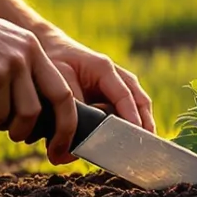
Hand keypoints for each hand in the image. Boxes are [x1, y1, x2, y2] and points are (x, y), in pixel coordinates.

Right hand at [0, 0, 79, 157]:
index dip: (65, 125)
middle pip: (32, 113)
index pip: (62, 94)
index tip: (61, 144)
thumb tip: (38, 112)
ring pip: (2, 117)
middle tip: (13, 134)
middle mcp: (20, 58)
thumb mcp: (5, 41)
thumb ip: (25, 68)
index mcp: (31, 49)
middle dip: (22, 131)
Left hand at [33, 28, 152, 157]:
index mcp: (104, 69)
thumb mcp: (58, 81)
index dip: (131, 118)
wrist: (50, 46)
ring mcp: (117, 84)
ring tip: (141, 149)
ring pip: (138, 106)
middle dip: (144, 125)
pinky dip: (130, 124)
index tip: (135, 138)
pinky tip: (127, 143)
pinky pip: (128, 109)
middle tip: (146, 148)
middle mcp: (117, 76)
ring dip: (140, 126)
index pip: (125, 96)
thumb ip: (69, 109)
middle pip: (140, 101)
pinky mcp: (112, 94)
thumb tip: (67, 145)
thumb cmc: (53, 61)